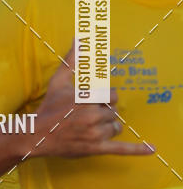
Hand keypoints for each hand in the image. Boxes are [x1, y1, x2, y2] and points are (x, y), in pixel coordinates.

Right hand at [34, 43, 152, 158]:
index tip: (91, 102)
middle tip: (87, 115)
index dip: (104, 99)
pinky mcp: (96, 148)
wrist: (37, 135)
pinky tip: (151, 148)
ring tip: (90, 127)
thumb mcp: (58, 81)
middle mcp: (92, 115)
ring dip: (107, 127)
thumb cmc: (49, 107)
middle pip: (114, 111)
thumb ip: (72, 59)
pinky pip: (121, 149)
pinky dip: (137, 150)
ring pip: (116, 127)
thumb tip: (79, 38)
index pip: (112, 96)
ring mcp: (94, 133)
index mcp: (86, 97)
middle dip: (104, 112)